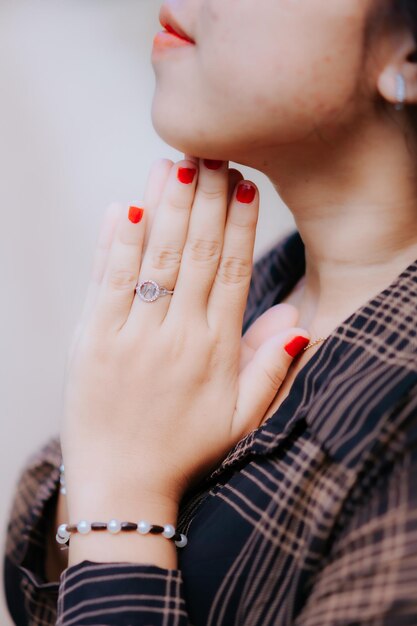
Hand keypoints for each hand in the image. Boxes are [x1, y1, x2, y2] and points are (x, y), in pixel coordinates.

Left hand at [61, 158, 308, 519]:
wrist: (125, 486)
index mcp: (215, 350)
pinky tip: (125, 206)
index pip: (233, 271)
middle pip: (196, 254)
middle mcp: (177, 336)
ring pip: (154, 259)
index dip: (240, 224)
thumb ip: (271, 368)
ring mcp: (132, 337)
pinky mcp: (92, 343)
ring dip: (166, 207)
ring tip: (175, 164)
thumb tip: (296, 322)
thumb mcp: (242, 418)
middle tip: (214, 154)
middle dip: (206, 199)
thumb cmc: (186, 450)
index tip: (245, 185)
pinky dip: (114, 242)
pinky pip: (105, 283)